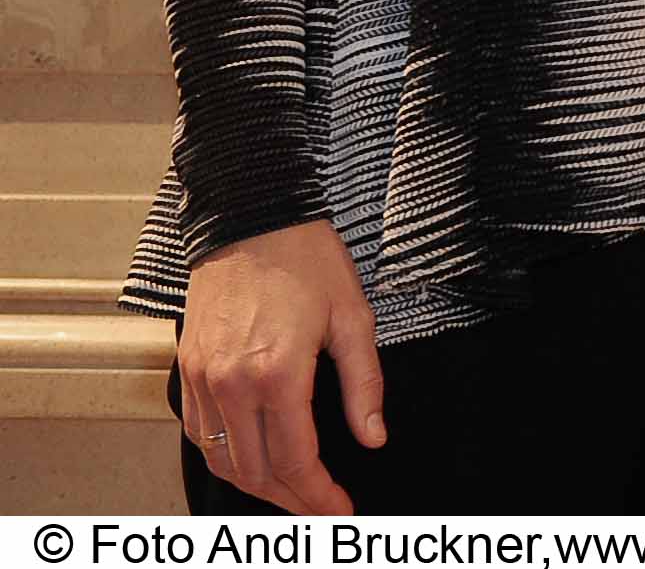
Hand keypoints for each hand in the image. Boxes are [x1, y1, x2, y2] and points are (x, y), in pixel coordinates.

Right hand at [177, 220, 382, 514]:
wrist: (251, 219)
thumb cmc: (307, 260)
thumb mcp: (354, 317)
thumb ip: (364, 384)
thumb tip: (373, 437)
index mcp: (277, 374)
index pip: (295, 459)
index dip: (319, 495)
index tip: (341, 510)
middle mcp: (231, 384)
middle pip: (254, 471)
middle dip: (290, 500)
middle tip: (320, 508)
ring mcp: (203, 378)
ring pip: (220, 459)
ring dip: (255, 485)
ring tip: (291, 492)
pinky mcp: (186, 368)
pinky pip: (198, 433)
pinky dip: (223, 456)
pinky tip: (250, 459)